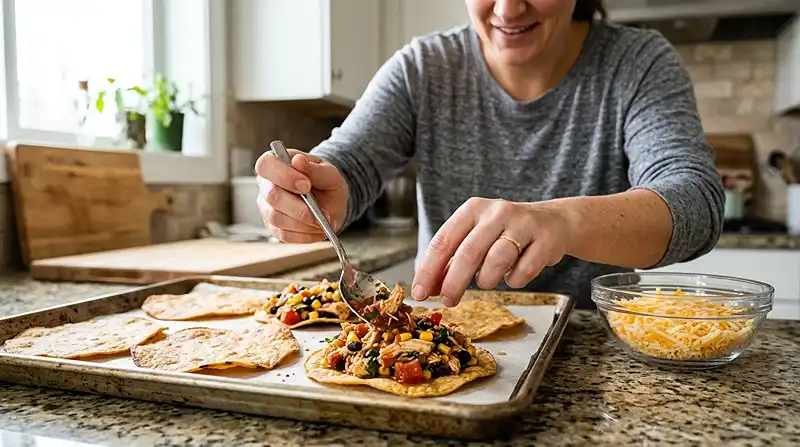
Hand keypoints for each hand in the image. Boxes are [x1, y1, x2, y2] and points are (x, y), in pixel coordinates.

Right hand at [254, 149, 348, 242]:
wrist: (332, 203)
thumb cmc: (326, 183)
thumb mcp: (328, 172)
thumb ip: (314, 168)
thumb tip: (298, 160)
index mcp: (275, 164)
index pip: (266, 165)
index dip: (283, 175)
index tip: (306, 185)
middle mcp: (266, 186)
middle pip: (271, 196)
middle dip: (298, 206)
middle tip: (321, 211)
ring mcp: (267, 208)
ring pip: (277, 218)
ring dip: (304, 223)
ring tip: (323, 221)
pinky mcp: (274, 228)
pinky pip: (284, 235)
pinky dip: (305, 235)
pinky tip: (318, 230)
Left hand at [410, 198, 571, 306]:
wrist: (554, 222)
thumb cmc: (506, 234)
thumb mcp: (476, 238)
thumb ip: (451, 261)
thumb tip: (428, 289)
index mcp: (473, 209)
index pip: (443, 240)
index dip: (429, 269)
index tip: (419, 293)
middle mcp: (496, 212)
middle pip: (468, 252)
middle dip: (454, 282)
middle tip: (448, 301)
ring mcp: (523, 224)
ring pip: (496, 261)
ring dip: (487, 280)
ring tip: (488, 280)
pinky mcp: (545, 240)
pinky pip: (523, 272)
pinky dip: (514, 280)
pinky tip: (515, 272)